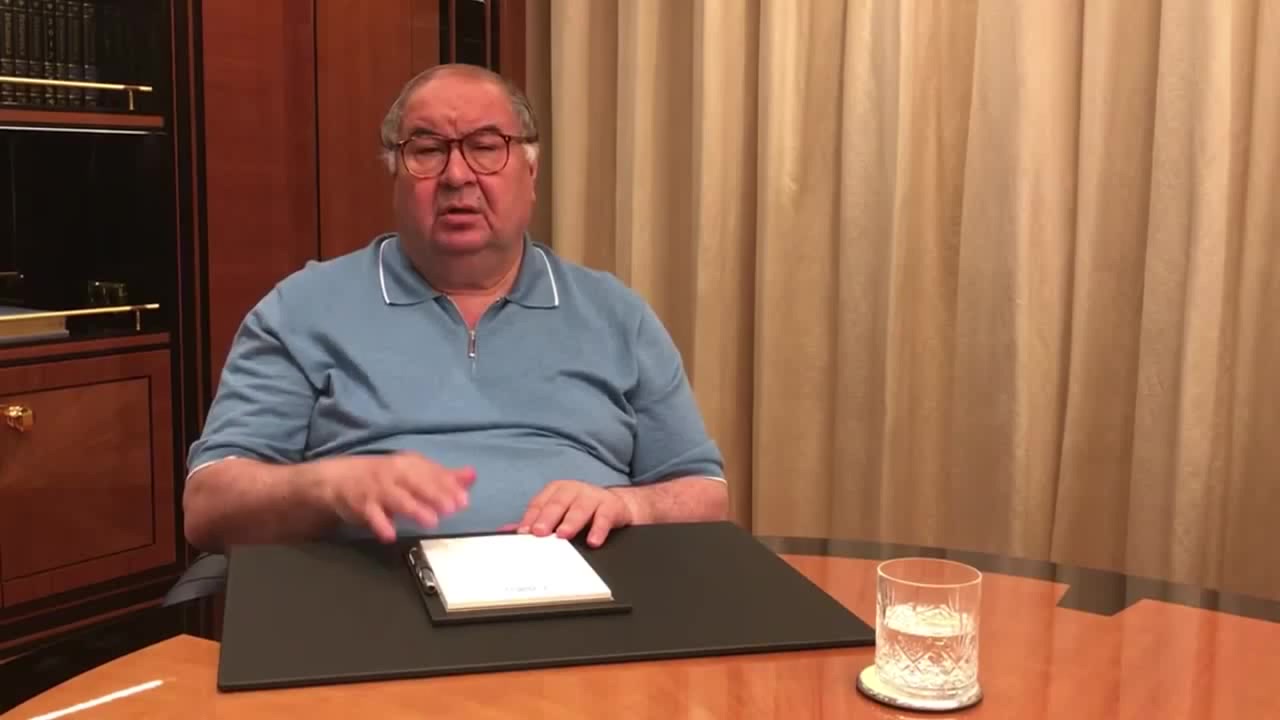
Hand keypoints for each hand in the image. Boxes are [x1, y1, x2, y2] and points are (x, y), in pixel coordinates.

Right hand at [312, 451, 475, 542]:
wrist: (338, 479)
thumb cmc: (384, 477)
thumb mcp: (413, 473)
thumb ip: (443, 477)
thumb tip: (472, 475)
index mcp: (409, 465)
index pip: (432, 473)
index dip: (448, 486)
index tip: (464, 499)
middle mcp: (394, 474)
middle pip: (417, 483)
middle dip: (435, 494)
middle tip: (452, 508)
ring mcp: (376, 489)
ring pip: (397, 498)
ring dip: (413, 508)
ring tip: (430, 520)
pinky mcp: (360, 505)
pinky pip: (371, 515)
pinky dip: (379, 524)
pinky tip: (390, 534)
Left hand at [516, 480, 635, 546]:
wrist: (615, 506)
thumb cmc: (580, 510)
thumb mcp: (558, 513)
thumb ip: (534, 522)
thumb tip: (506, 531)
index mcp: (556, 491)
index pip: (540, 503)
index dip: (531, 517)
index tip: (523, 532)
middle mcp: (573, 490)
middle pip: (558, 503)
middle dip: (548, 517)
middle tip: (539, 532)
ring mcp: (593, 496)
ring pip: (580, 508)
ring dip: (571, 521)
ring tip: (563, 534)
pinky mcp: (611, 506)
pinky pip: (604, 517)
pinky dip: (598, 529)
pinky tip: (593, 541)